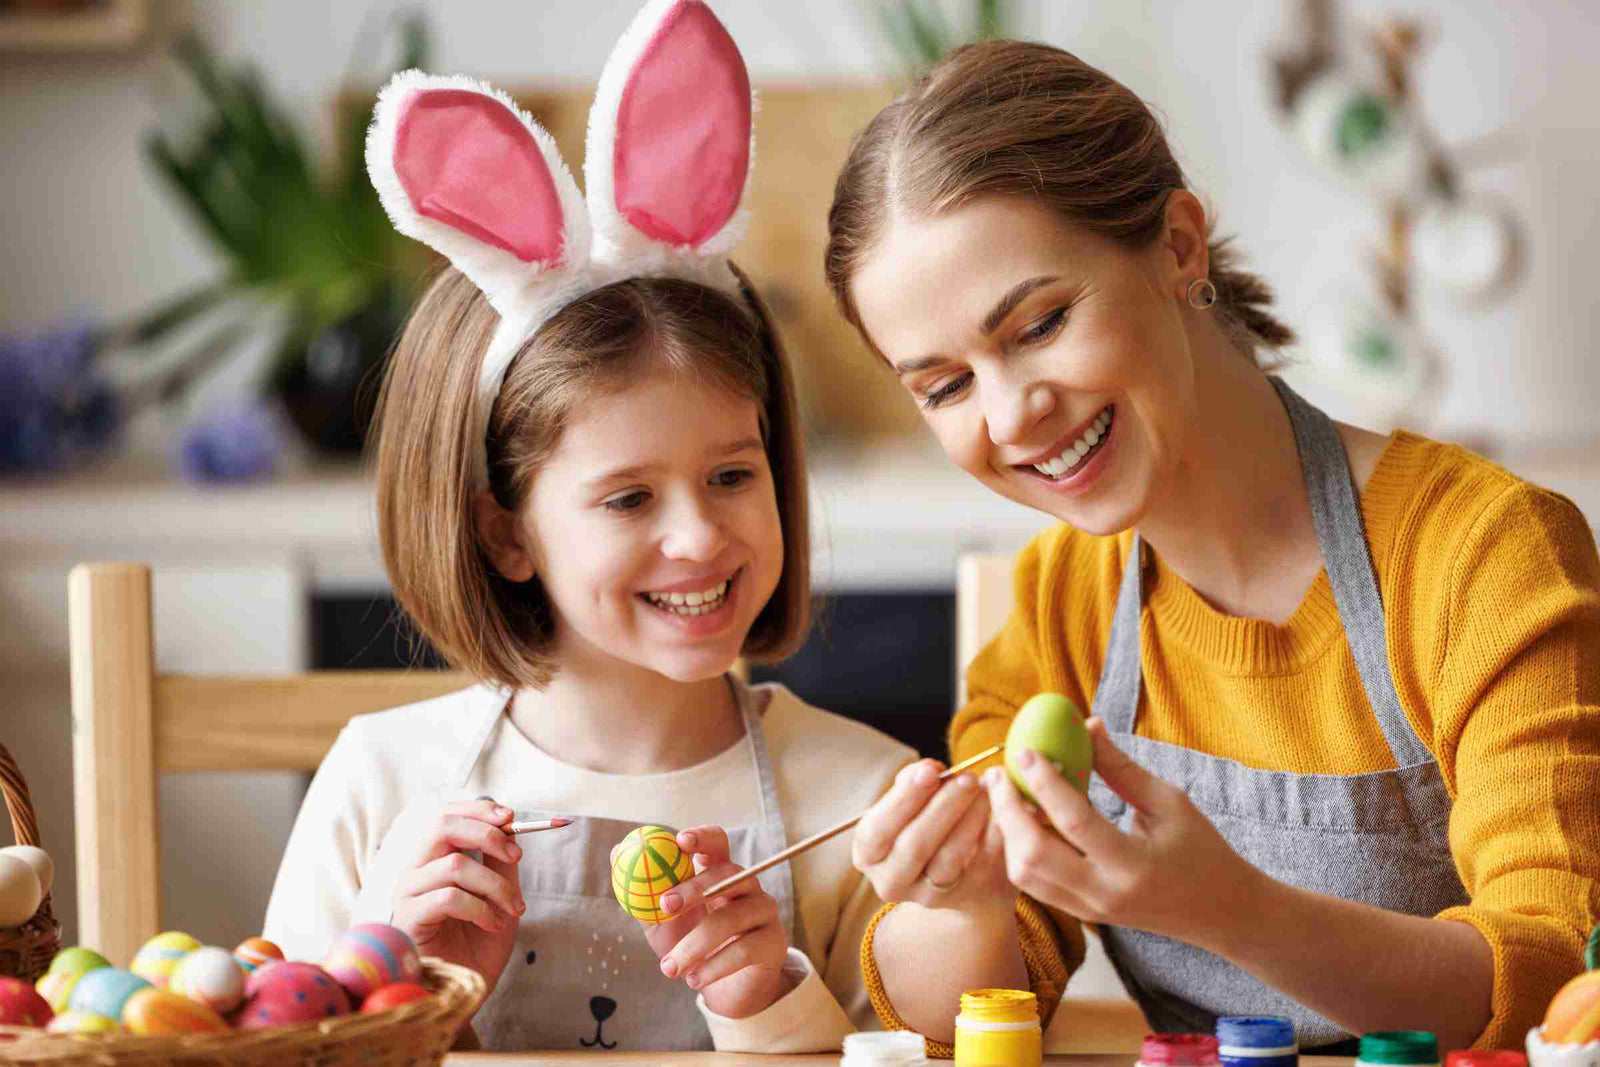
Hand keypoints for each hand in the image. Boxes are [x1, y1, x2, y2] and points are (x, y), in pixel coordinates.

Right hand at [392, 798, 524, 993]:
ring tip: (514, 908)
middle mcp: (415, 872)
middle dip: (486, 834)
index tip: (511, 817)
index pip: (446, 816)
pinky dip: (480, 908)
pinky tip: (492, 923)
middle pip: (442, 826)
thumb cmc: (479, 947)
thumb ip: (501, 863)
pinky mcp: (408, 919)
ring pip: (454, 864)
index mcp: (434, 861)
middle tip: (515, 856)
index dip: (478, 810)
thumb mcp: (501, 897)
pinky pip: (449, 897)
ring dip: (495, 885)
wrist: (465, 994)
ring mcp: (408, 894)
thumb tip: (510, 825)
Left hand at [635, 826, 789, 1019]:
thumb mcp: (663, 922)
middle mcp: (747, 885)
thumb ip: (642, 893)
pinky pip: (743, 949)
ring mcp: (764, 911)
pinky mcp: (773, 942)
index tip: (679, 841)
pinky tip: (694, 980)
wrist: (724, 988)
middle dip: (694, 888)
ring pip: (731, 918)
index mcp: (720, 872)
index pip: (717, 842)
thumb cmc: (691, 945)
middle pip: (728, 873)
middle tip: (665, 906)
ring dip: (695, 944)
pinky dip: (714, 966)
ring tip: (669, 968)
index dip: (702, 837)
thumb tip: (615, 855)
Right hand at [850, 758, 1012, 921]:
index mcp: (868, 853)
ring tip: (986, 790)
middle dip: (943, 806)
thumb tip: (929, 769)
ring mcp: (927, 896)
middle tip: (967, 777)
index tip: (930, 771)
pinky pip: (979, 867)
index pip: (878, 828)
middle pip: (914, 845)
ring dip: (969, 820)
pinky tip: (1002, 811)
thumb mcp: (909, 804)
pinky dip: (992, 836)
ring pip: (948, 859)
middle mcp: (891, 881)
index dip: (904, 798)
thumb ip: (914, 783)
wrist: (955, 869)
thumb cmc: (925, 823)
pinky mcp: (963, 898)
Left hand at [983, 718, 1258, 947]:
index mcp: (1132, 865)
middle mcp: (1104, 894)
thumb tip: (1086, 724)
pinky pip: (1034, 885)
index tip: (1025, 749)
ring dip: (1009, 831)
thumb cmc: (1200, 849)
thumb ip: (1121, 768)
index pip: (1074, 821)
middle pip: (1033, 854)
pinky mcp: (1083, 916)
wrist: (1220, 911)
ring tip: (1007, 794)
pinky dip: (1019, 851)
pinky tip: (1023, 820)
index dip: (1044, 781)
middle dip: (1008, 810)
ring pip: (1025, 874)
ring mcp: (1090, 911)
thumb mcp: (1168, 801)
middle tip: (999, 774)